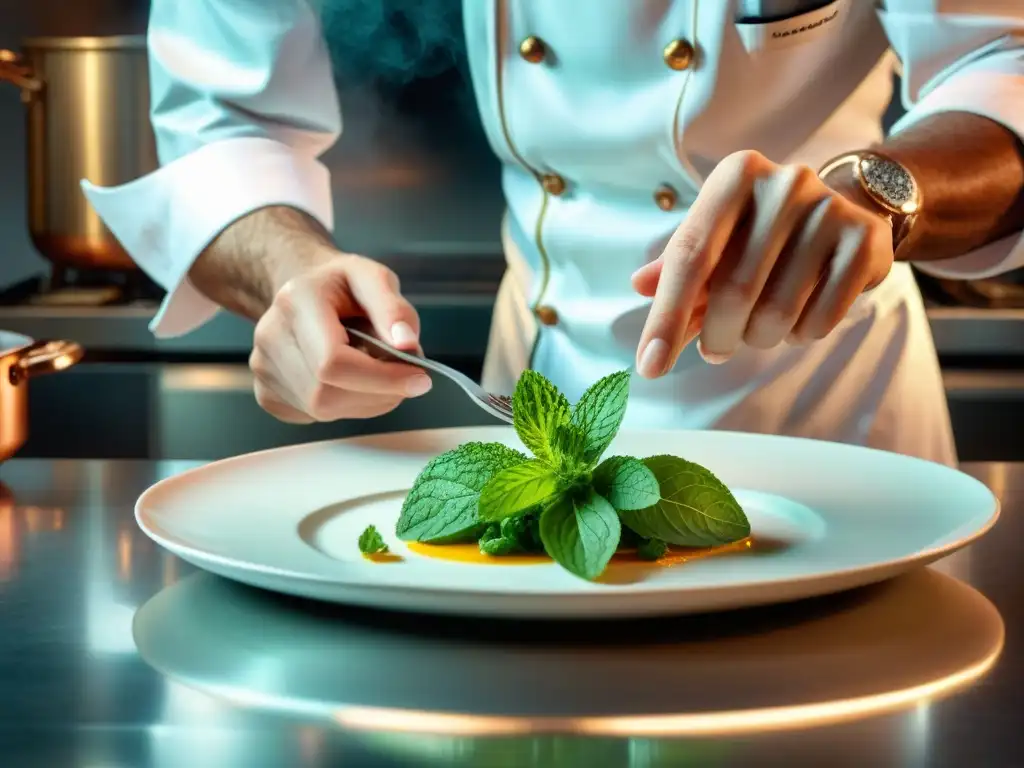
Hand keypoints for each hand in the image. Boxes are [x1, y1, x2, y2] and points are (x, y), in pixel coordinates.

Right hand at [249, 253, 431, 422]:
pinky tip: (352, 382)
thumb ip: (394, 310)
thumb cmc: (341, 287)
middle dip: (378, 393)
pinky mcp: (266, 392)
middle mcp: (270, 336)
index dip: (381, 379)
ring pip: (323, 410)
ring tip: (379, 374)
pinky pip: (314, 417)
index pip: (333, 362)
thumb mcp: (374, 279)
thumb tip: (407, 345)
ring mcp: (262, 368)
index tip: (420, 379)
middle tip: (405, 377)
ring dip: (366, 401)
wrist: (303, 293)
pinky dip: (347, 406)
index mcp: (296, 301)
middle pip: (327, 394)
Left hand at [633, 150, 893, 376]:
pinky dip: (800, 336)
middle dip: (717, 336)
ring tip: (758, 328)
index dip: (666, 317)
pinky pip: (820, 319)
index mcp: (735, 176)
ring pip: (777, 312)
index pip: (689, 256)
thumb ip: (676, 268)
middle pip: (733, 291)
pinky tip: (796, 321)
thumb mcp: (715, 239)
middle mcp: (784, 184)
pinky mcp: (864, 240)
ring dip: (759, 338)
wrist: (846, 210)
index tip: (650, 367)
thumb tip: (640, 285)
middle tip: (715, 349)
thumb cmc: (759, 232)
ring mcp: (829, 209)